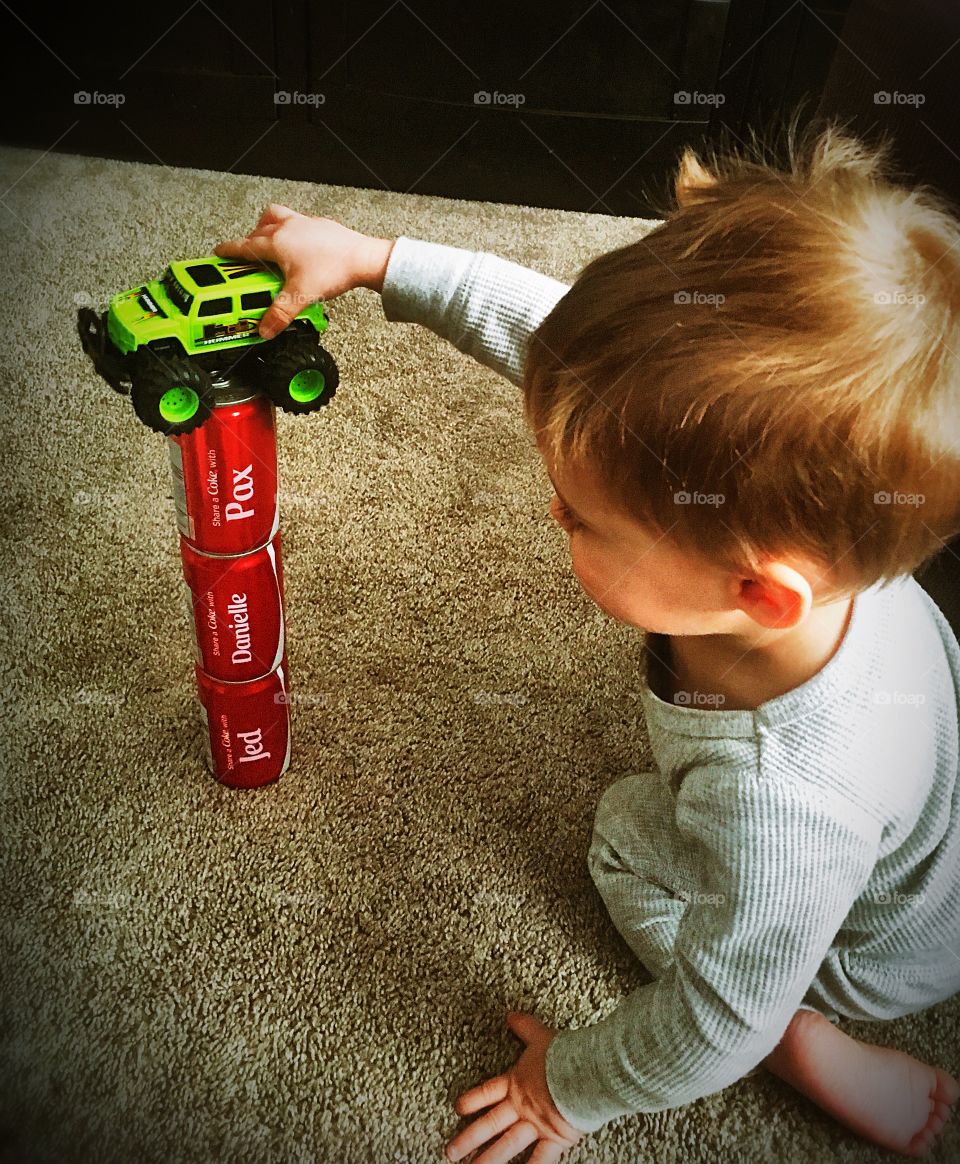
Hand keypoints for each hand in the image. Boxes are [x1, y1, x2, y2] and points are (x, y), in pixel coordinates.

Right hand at [214, 203, 393, 337]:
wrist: (364, 259)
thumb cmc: (334, 270)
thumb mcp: (300, 297)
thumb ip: (279, 314)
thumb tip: (265, 328)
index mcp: (277, 241)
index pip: (244, 246)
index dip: (229, 251)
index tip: (219, 253)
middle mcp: (288, 227)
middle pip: (258, 229)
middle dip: (248, 241)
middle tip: (245, 256)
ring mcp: (305, 223)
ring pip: (277, 216)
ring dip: (267, 226)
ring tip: (267, 242)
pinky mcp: (321, 226)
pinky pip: (298, 222)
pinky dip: (291, 231)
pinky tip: (298, 246)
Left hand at [445, 1012, 584, 1163]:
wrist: (585, 1073)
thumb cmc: (564, 1055)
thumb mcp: (540, 1036)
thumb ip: (525, 1027)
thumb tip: (511, 1015)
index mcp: (516, 1082)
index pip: (487, 1092)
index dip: (471, 1100)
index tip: (457, 1108)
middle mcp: (522, 1106)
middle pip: (490, 1124)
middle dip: (469, 1139)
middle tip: (450, 1153)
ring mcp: (536, 1124)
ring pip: (508, 1146)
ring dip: (489, 1160)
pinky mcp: (555, 1138)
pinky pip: (540, 1160)